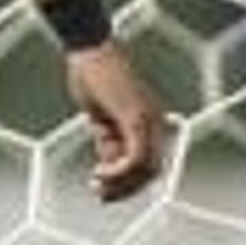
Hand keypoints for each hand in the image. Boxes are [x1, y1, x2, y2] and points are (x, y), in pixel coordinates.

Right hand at [66, 42, 174, 199]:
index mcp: (151, 121)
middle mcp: (156, 122)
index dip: (128, 184)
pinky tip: (99, 173)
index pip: (149, 165)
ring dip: (120, 184)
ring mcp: (149, 120)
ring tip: (96, 186)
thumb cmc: (92, 75)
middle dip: (125, 190)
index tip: (102, 190)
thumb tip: (108, 164)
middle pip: (151, 172)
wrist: (89, 48)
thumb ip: (109, 140)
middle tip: (100, 196)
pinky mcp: (136, 118)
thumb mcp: (101, 117)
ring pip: (145, 169)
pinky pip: (134, 158)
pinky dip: (118, 172)